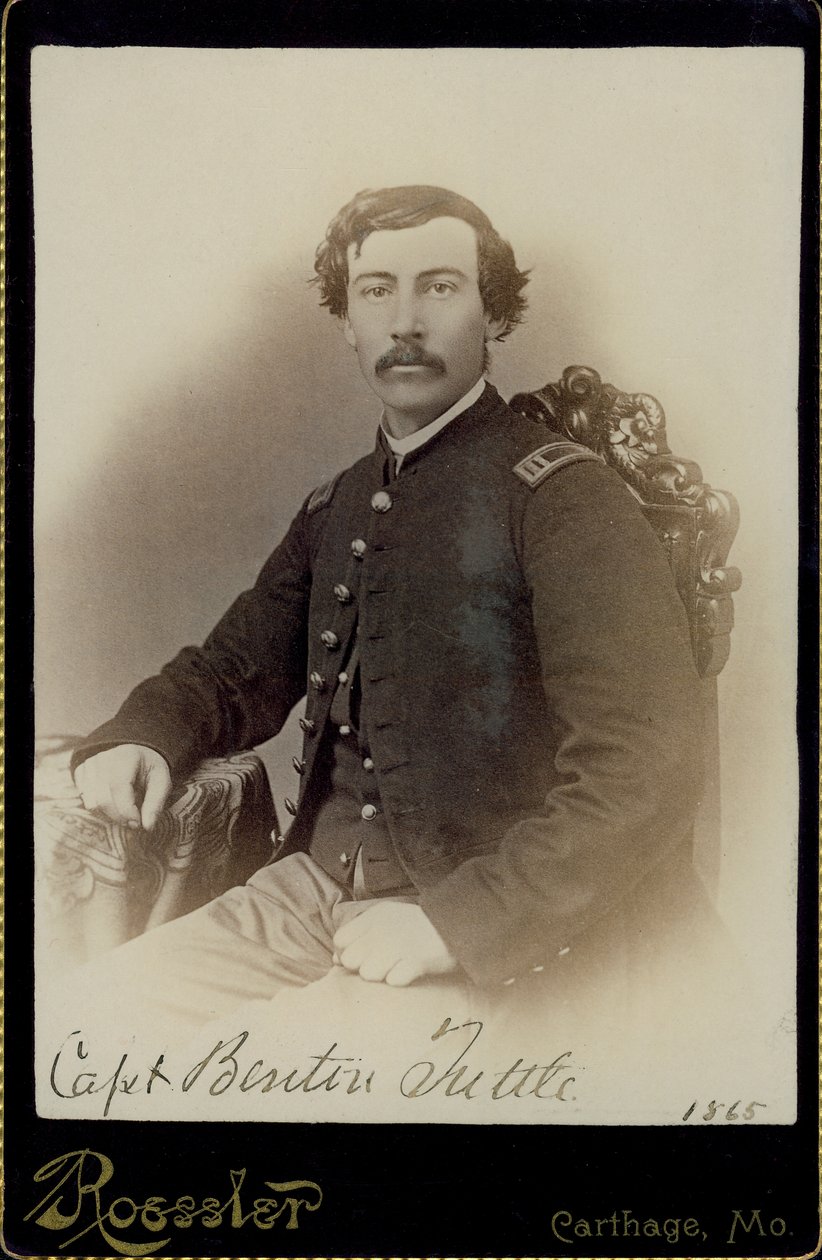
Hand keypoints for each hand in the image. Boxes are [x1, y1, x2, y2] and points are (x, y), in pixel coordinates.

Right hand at [73, 744, 171, 830]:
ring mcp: (89, 765)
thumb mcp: (162, 783)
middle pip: (103, 799)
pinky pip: (85, 801)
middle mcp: (103, 758)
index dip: (126, 811)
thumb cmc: (149, 770)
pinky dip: (100, 809)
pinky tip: (113, 802)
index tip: (137, 824)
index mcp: (127, 756)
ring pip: (92, 803)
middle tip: (133, 822)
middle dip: (119, 817)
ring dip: (109, 815)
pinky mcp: (79, 773)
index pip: (118, 787)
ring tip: (125, 810)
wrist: (135, 755)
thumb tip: (147, 827)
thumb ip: (155, 804)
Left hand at [333, 902, 457, 986]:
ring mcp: (399, 946)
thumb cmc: (417, 925)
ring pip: (368, 974)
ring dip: (380, 975)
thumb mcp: (386, 917)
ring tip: (396, 967)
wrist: (456, 922)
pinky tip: (408, 972)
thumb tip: (335, 958)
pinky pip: (393, 981)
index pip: (340, 941)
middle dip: (361, 966)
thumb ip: (359, 933)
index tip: (362, 956)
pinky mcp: (416, 961)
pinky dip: (399, 979)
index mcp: (374, 916)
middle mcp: (383, 929)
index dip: (347, 952)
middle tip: (381, 963)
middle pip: (351, 960)